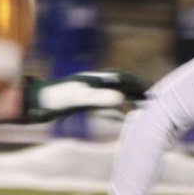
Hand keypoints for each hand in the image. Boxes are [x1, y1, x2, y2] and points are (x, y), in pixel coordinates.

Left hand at [23, 70, 148, 122]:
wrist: (39, 101)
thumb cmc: (58, 97)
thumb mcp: (79, 97)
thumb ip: (98, 97)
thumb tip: (121, 98)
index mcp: (97, 78)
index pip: (124, 78)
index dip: (139, 84)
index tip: (152, 92)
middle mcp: (96, 83)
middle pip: (122, 84)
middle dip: (137, 91)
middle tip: (153, 100)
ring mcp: (90, 92)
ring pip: (115, 93)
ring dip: (129, 98)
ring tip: (143, 106)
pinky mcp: (84, 101)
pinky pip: (105, 104)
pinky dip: (116, 109)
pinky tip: (121, 116)